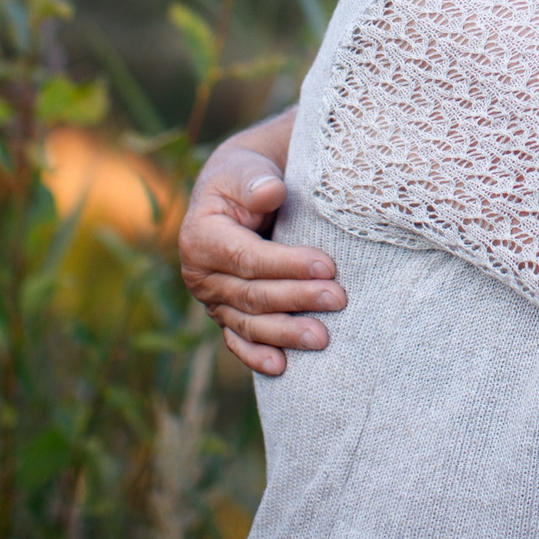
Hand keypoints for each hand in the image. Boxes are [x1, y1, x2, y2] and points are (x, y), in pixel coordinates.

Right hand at [178, 139, 346, 373]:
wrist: (238, 191)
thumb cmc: (246, 177)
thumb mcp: (246, 170)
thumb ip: (256, 181)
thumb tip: (271, 192)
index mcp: (200, 238)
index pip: (247, 258)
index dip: (287, 264)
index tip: (327, 265)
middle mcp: (200, 274)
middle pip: (252, 294)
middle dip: (297, 299)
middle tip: (339, 299)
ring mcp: (212, 299)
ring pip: (249, 322)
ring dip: (285, 333)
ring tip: (322, 338)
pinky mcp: (225, 314)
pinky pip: (238, 340)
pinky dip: (257, 356)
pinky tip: (281, 368)